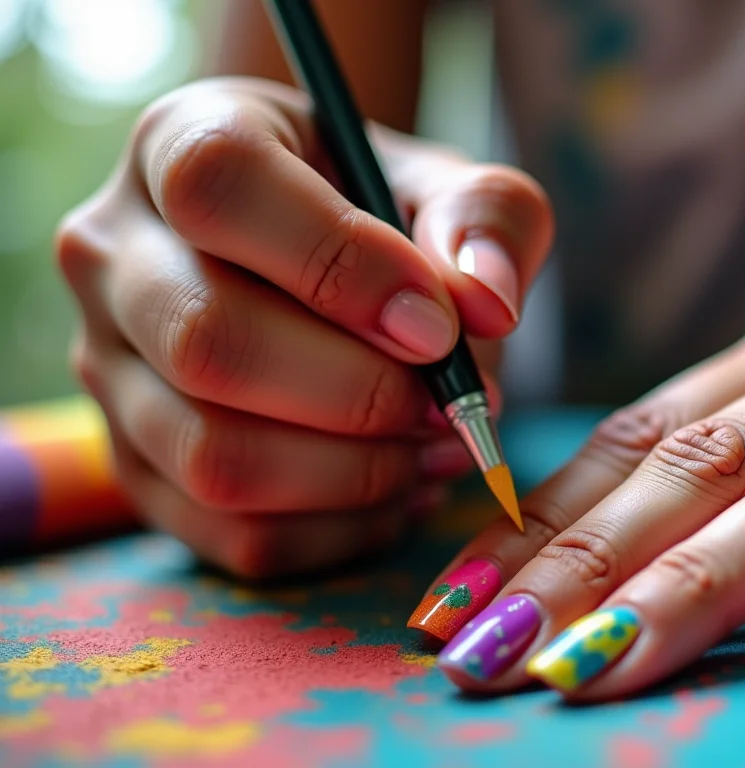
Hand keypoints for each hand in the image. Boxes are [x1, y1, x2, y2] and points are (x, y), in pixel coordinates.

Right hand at [57, 77, 552, 577]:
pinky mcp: (136, 465)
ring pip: (215, 457)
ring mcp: (107, 367)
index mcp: (180, 142)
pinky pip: (235, 533)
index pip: (219, 188)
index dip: (338, 262)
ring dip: (358, 472)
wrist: (332, 266)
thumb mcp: (452, 188)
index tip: (437, 323)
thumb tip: (484, 305)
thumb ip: (485, 219)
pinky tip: (401, 485)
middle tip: (456, 403)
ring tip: (440, 444)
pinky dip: (343, 528)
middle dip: (362, 394)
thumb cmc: (389, 218)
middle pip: (208, 343)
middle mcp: (112, 252)